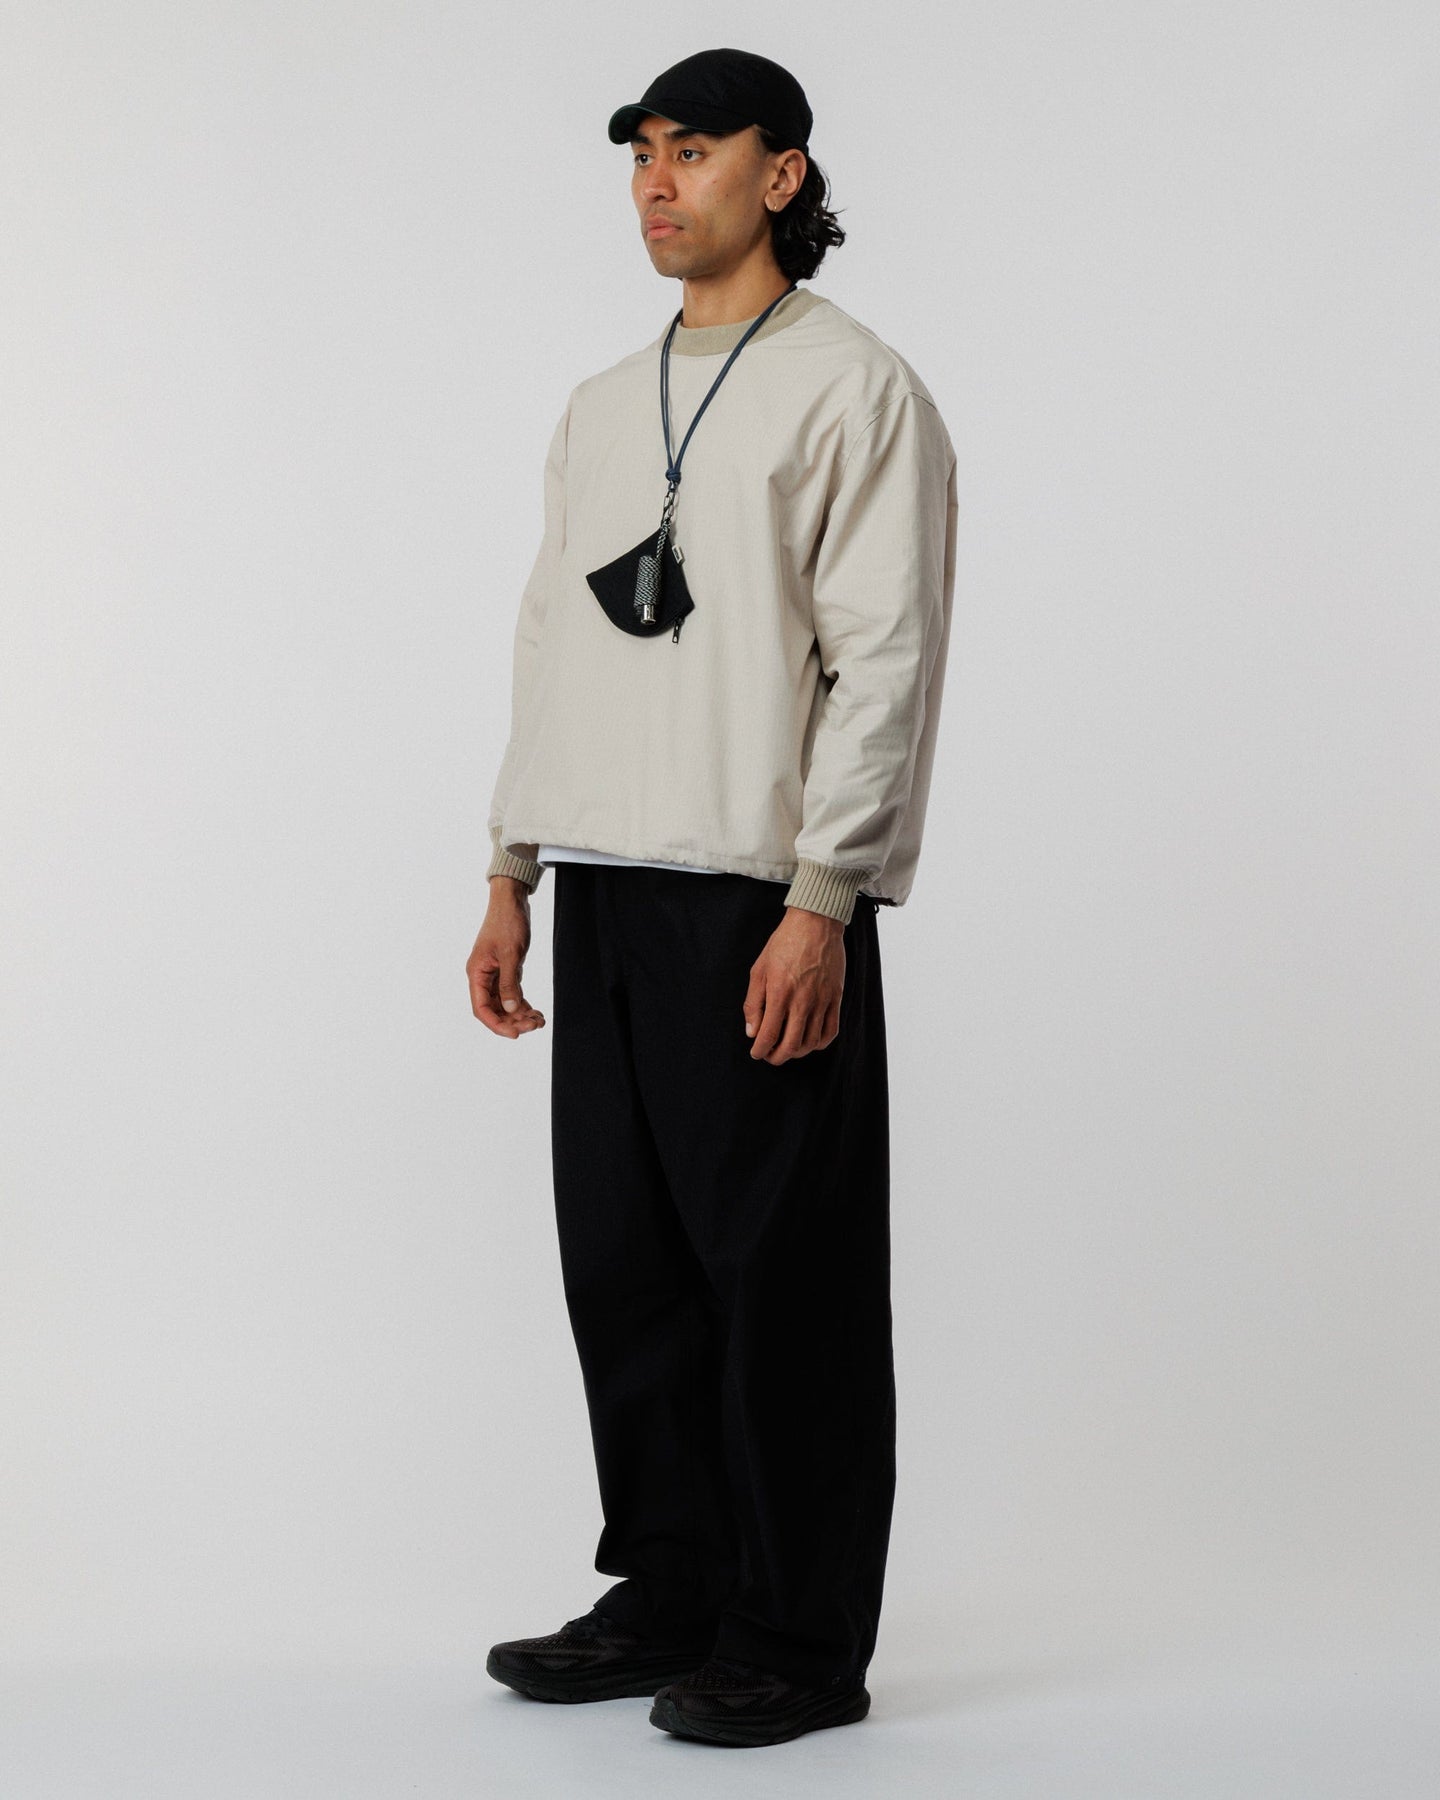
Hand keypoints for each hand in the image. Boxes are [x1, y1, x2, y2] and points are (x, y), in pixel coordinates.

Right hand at [468, 879, 546, 1038]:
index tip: (515, 1034)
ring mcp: (494, 974)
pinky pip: (513, 993)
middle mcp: (482, 977)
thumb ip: (510, 982)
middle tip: (534, 1026)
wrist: (512, 900)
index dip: (497, 1024)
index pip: (481, 1009)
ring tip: (539, 1021)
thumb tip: (511, 1009)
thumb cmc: (507, 922)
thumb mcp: (510, 953)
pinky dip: (524, 1004)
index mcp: (476, 973)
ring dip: (520, 1015)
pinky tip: (537, 1012)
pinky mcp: (506, 970)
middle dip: (513, 1021)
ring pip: (505, 1004)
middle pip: (494, 1009)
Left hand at [742, 906, 845, 1063]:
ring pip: (812, 1042)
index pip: (769, 1035)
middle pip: (791, 1045)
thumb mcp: (759, 969)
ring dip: (798, 1052)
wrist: (815, 923)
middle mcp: (802, 1000)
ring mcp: (822, 1000)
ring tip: (788, 1048)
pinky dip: (820, 1043)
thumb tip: (751, 1031)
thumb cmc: (784, 943)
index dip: (760, 1050)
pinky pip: (831, 1030)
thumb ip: (753, 1003)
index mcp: (779, 993)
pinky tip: (810, 1041)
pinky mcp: (836, 997)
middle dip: (777, 1057)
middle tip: (770, 1056)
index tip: (756, 1053)